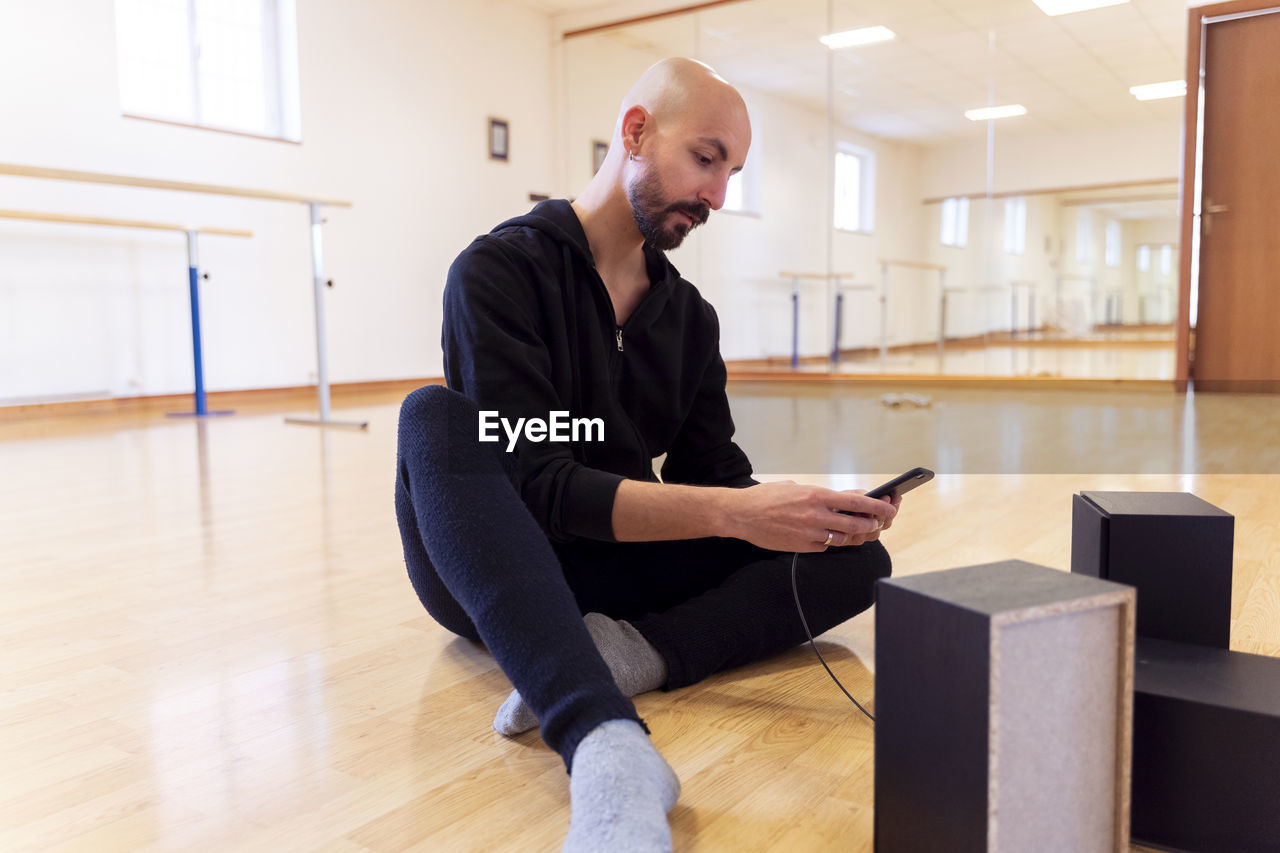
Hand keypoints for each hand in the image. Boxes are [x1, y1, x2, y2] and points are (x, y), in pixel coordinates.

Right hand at [720, 481, 897, 552]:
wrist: (742, 514)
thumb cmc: (768, 497)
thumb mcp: (798, 487)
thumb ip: (824, 495)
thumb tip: (849, 498)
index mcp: (816, 495)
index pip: (856, 501)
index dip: (877, 505)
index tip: (890, 506)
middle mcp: (816, 515)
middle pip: (856, 524)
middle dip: (873, 524)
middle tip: (880, 522)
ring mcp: (809, 533)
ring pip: (844, 539)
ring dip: (858, 536)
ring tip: (864, 531)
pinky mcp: (802, 546)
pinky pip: (826, 547)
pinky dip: (834, 542)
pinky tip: (837, 537)